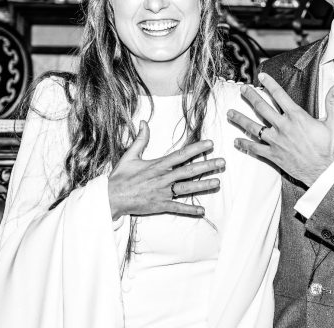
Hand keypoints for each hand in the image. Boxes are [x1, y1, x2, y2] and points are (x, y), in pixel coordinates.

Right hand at [108, 121, 224, 219]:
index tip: (210, 143)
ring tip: (218, 182)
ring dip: (203, 185)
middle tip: (222, 162)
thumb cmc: (120, 177)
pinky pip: (177, 207)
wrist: (111, 198)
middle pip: (189, 171)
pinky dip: (190, 210)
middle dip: (207, 166)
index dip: (197, 148)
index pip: (181, 155)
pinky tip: (202, 211)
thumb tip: (143, 122)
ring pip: (187, 188)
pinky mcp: (160, 205)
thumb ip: (141, 139)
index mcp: (157, 165)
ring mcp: (163, 193)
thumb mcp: (130, 155)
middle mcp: (163, 178)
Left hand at [227, 73, 333, 186]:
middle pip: (262, 107)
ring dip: (240, 119)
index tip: (261, 76)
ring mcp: (276, 141)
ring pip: (253, 127)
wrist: (323, 171)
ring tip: (230, 112)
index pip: (280, 95)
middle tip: (242, 89)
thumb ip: (332, 102)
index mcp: (296, 116)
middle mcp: (283, 126)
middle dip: (250, 96)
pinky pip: (255, 149)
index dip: (269, 84)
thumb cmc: (329, 148)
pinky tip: (236, 141)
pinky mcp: (273, 155)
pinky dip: (245, 144)